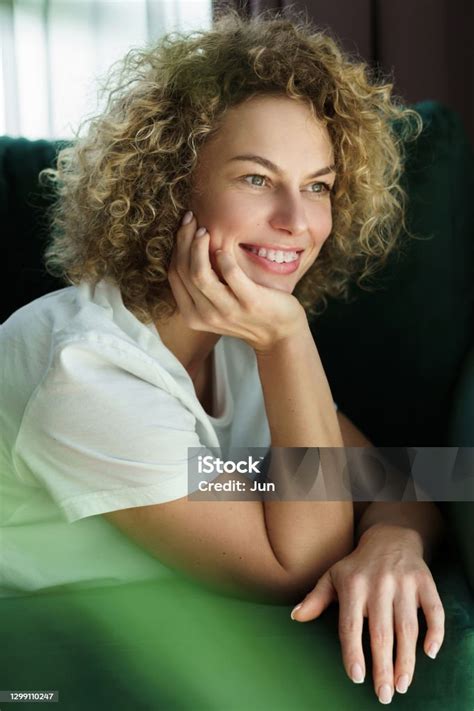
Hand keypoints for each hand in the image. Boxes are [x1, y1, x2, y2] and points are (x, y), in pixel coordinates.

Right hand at [167, 212, 305, 352]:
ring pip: (199, 274)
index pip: (174, 275)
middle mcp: (206, 316)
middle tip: (191, 219)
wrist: (279, 334)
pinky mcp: (250, 302)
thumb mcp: (217, 305)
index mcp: (193, 315)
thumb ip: (201, 287)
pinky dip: (225, 258)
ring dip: (199, 247)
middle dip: (184, 240)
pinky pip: (230, 274)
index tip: (184, 227)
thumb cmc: (246, 312)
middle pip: (184, 271)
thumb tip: (186, 247)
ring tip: (205, 231)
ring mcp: (228, 311)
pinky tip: (224, 248)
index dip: (176, 247)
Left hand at [291, 524, 444, 703]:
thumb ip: (316, 599)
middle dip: (383, 666)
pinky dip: (435, 631)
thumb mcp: (333, 576)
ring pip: (407, 627)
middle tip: (384, 694)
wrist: (390, 537)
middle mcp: (378, 584)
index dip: (353, 651)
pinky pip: (434, 610)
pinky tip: (430, 652)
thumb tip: (295, 616)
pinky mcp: (425, 582)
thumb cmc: (358, 566)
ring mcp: (403, 583)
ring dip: (407, 659)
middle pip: (381, 632)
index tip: (356, 676)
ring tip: (403, 685)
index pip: (351, 624)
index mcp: (353, 585)